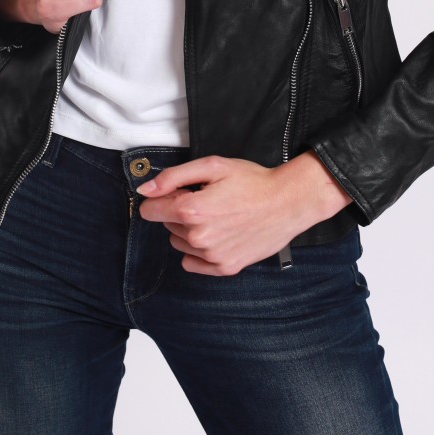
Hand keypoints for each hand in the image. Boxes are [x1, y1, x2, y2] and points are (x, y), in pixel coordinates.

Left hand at [135, 151, 352, 274]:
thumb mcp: (212, 166)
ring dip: (191, 230)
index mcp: (191, 210)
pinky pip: (192, 263)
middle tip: (209, 200)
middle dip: (181, 212)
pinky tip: (219, 235)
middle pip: (167, 225)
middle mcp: (198, 237)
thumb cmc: (252, 181)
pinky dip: (199, 251)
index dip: (163, 197)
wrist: (288, 202)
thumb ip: (173, 176)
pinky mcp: (225, 268)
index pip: (150, 211)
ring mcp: (212, 256)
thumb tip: (145, 189)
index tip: (182, 191)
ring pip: (180, 242)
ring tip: (219, 216)